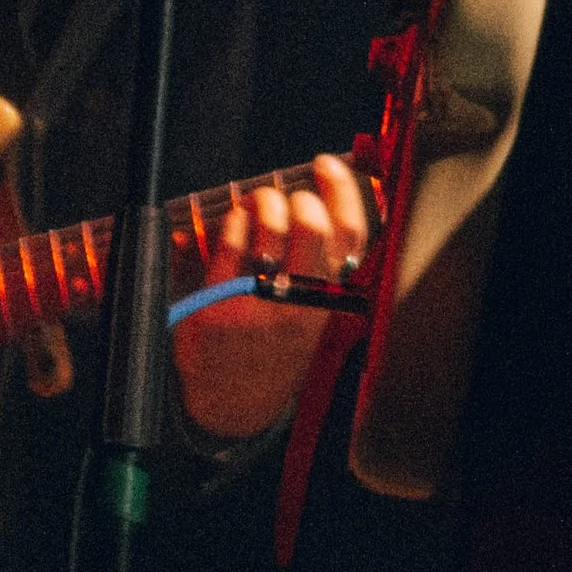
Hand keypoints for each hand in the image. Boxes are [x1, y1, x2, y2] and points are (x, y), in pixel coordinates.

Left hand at [170, 153, 375, 442]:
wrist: (233, 406)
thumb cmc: (275, 346)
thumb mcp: (311, 310)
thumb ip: (319, 260)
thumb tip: (317, 192)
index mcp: (329, 301)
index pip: (351, 235)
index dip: (342, 191)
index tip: (327, 165)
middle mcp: (300, 306)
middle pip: (313, 225)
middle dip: (298, 196)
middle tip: (285, 197)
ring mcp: (259, 309)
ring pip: (270, 230)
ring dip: (262, 202)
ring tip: (256, 206)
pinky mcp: (220, 311)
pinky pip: (229, 244)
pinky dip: (231, 222)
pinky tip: (230, 224)